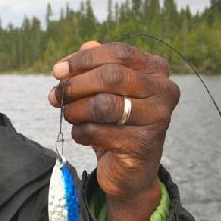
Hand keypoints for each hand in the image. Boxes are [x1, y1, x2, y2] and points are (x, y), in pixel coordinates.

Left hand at [48, 41, 178, 220]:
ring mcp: (157, 118)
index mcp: (156, 69)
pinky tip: (81, 134)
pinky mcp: (143, 145)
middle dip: (76, 85)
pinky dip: (81, 132)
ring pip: (103, 105)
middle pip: (111, 76)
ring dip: (75, 110)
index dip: (83, 59)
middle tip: (56, 95)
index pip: (118, 53)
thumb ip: (94, 68)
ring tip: (68, 115)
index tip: (58, 71)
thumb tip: (79, 52)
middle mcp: (164, 90)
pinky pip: (99, 132)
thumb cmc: (117, 122)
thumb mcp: (105, 91)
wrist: (131, 168)